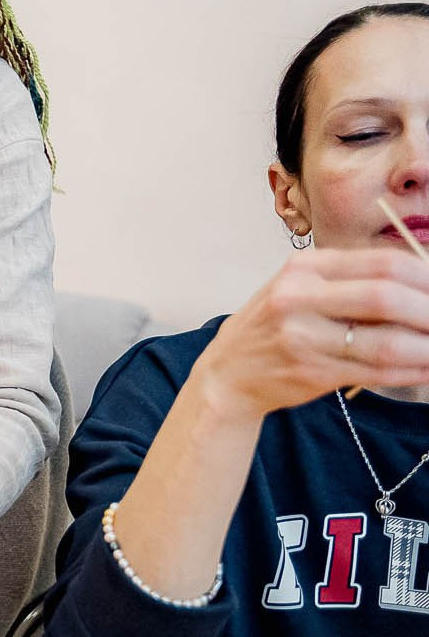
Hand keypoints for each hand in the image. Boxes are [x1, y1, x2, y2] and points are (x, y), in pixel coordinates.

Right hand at [195, 247, 428, 421]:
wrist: (228, 372)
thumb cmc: (274, 326)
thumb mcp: (303, 288)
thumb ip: (354, 281)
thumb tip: (422, 286)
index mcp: (304, 268)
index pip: (382, 263)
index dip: (426, 277)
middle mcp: (298, 298)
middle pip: (385, 297)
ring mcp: (302, 337)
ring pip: (386, 343)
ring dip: (427, 349)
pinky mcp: (310, 372)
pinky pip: (377, 373)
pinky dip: (412, 371)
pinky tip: (425, 368)